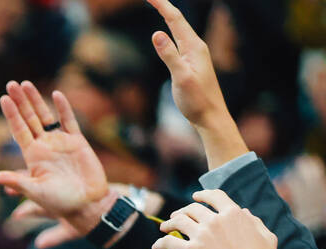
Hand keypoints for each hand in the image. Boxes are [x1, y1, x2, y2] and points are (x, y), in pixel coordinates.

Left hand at [0, 81, 113, 233]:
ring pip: (46, 116)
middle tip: (10, 84)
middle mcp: (44, 146)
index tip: (3, 99)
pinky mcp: (77, 141)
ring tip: (26, 83)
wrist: (87, 205)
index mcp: (32, 156)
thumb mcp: (35, 192)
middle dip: (20, 102)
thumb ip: (16, 182)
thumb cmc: (60, 202)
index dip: (11, 115)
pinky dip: (63, 108)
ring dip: (36, 100)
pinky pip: (69, 121)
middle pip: (29, 119)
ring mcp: (60, 142)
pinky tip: (56, 95)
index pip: (18, 130)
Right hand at [146, 0, 246, 166]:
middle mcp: (195, 47)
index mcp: (194, 47)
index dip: (162, 5)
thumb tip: (156, 33)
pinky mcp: (190, 65)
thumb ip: (169, 55)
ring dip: (167, 17)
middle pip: (177, 20)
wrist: (211, 117)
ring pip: (178, 30)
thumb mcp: (181, 78)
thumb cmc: (197, 101)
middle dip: (164, 6)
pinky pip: (178, 42)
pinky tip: (167, 34)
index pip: (175, 19)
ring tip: (157, 6)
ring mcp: (193, 56)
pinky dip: (170, 32)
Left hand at [152, 189, 280, 248]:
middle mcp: (216, 221)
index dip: (203, 195)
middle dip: (182, 211)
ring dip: (168, 223)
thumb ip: (254, 222)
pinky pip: (168, 243)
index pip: (215, 196)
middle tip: (175, 217)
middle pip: (192, 209)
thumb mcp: (267, 238)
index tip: (195, 197)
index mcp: (234, 215)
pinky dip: (159, 244)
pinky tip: (155, 248)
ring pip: (177, 222)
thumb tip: (244, 212)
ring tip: (163, 228)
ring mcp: (202, 236)